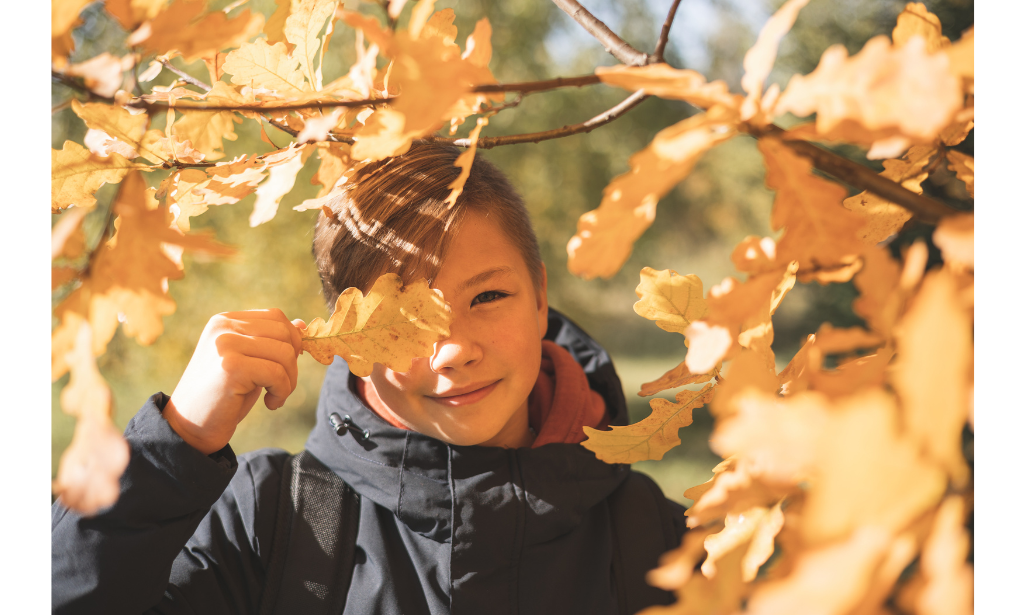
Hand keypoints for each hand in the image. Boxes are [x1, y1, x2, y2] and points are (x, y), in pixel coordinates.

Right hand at [163, 309, 305, 454]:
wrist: (190, 426)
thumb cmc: (223, 394)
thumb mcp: (250, 363)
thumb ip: (271, 342)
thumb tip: (302, 325)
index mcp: (225, 321)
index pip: (276, 317)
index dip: (292, 341)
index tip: (286, 366)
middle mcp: (223, 327)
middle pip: (284, 333)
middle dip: (293, 363)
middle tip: (281, 387)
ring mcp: (226, 345)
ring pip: (285, 353)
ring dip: (289, 381)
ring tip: (275, 396)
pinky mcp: (231, 367)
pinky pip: (277, 374)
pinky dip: (282, 392)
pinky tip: (270, 404)